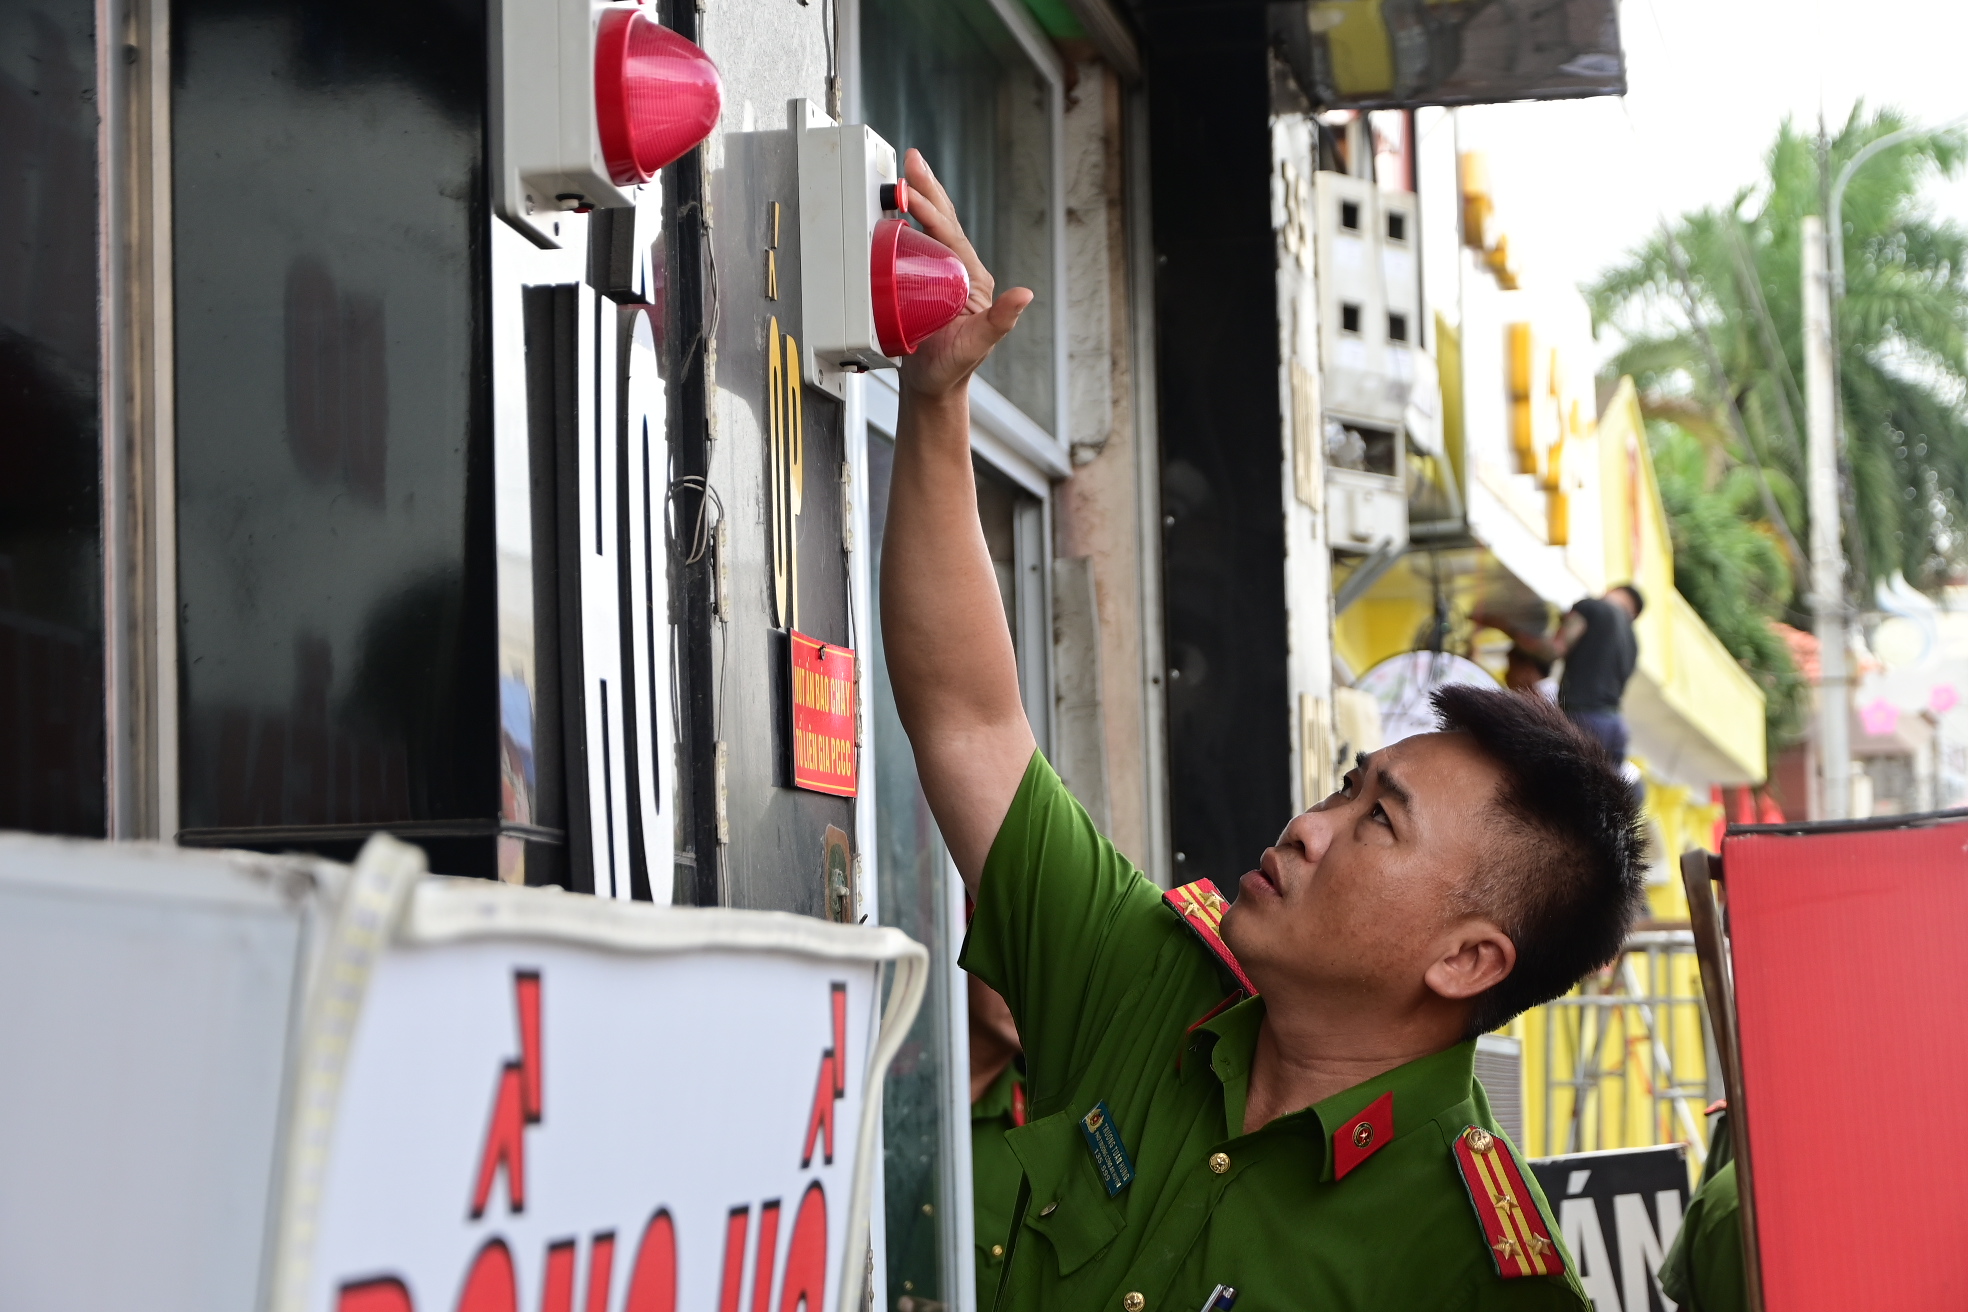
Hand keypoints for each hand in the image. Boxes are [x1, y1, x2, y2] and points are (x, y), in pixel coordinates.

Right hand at [896, 149, 1033, 399]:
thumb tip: (1025, 295)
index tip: (911, 196)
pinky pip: (918, 243)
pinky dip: (908, 220)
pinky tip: (897, 206)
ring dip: (921, 197)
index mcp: (972, 280)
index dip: (932, 212)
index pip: (951, 236)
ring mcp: (942, 274)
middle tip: (913, 162)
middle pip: (945, 222)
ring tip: (909, 172)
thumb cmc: (952, 367)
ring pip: (933, 227)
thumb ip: (1000, 320)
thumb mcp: (977, 344)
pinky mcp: (925, 281)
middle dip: (929, 189)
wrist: (931, 385)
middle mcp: (960, 272)